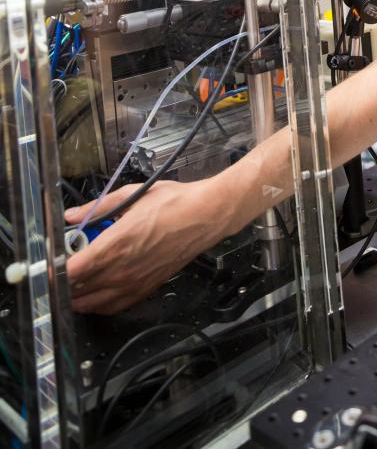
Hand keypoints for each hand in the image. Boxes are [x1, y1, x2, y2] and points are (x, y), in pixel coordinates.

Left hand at [65, 178, 228, 313]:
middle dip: (63, 282)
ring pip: (92, 303)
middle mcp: (122, 269)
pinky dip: (97, 305)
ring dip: (76, 297)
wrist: (205, 216)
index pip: (72, 269)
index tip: (47, 263)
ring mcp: (134, 283)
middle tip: (58, 269)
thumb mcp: (132, 195)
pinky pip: (113, 307)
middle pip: (77, 290)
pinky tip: (94, 296)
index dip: (54, 270)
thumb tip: (73, 215)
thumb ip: (98, 207)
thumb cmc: (173, 203)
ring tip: (69, 284)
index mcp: (115, 243)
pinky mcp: (145, 289)